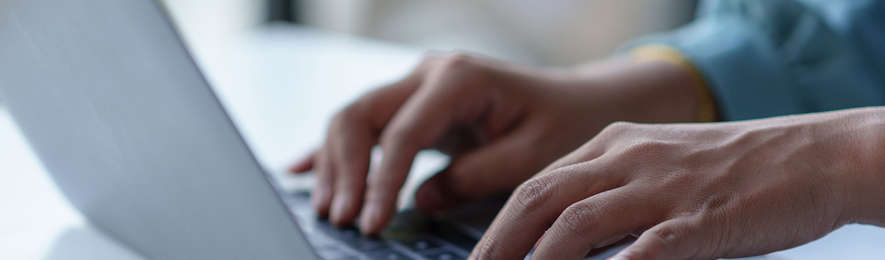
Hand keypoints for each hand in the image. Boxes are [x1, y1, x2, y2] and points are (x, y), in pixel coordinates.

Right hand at [288, 51, 702, 234]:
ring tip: (329, 210)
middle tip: (342, 218)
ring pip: (353, 118)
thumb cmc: (566, 124)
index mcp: (459, 78)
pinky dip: (333, 149)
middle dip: (343, 169)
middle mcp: (430, 73)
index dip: (379, 181)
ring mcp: (417, 85)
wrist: (585, 103)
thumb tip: (421, 201)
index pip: (401, 133)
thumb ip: (476, 177)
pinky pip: (365, 125)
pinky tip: (300, 170)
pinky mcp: (414, 105)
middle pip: (360, 115)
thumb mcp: (532, 157)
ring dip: (334, 164)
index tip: (371, 222)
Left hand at [470, 106, 884, 259]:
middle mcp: (630, 160)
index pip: (537, 184)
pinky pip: (642, 249)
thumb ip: (619, 198)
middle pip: (538, 200)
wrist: (824, 156)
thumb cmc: (746, 173)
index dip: (498, 226)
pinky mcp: (699, 219)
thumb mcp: (667, 169)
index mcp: (617, 146)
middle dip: (497, 245)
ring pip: (575, 223)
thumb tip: (572, 241)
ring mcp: (663, 188)